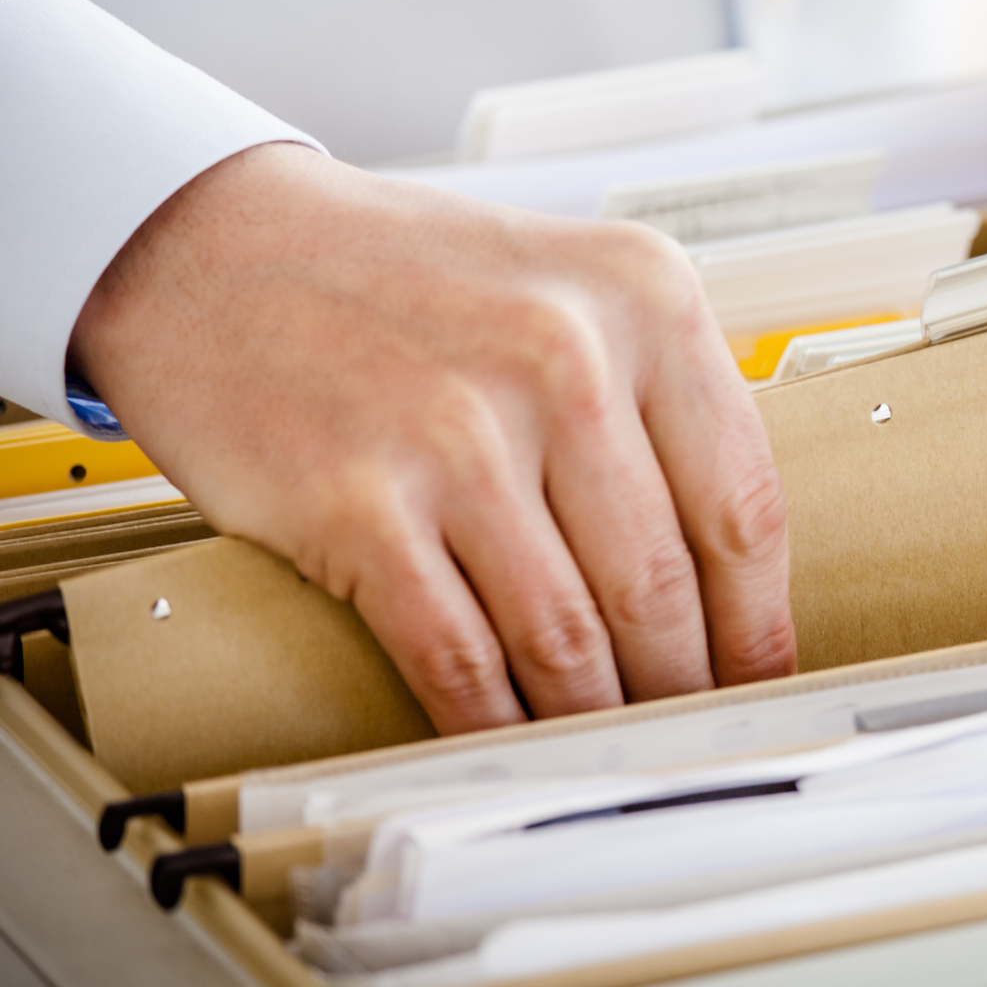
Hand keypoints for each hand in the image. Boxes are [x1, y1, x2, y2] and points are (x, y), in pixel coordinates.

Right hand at [69, 144, 796, 733]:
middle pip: (662, 584)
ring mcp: (459, 431)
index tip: (761, 676)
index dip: (759, 620)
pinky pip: (458, 656)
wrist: (218, 246)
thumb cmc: (405, 281)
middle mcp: (564, 356)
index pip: (744, 504)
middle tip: (689, 729)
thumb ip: (654, 402)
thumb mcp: (572, 290)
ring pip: (568, 635)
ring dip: (597, 715)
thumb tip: (725, 569)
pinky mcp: (358, 502)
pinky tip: (516, 740)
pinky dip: (496, 721)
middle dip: (682, 684)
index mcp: (644, 298)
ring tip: (612, 747)